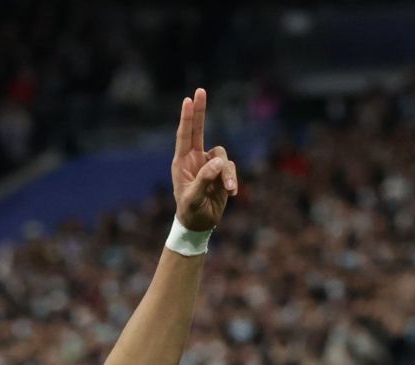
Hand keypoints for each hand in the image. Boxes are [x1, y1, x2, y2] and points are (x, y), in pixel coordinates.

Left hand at [171, 88, 237, 232]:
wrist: (199, 224)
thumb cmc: (190, 211)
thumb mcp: (194, 198)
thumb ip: (204, 179)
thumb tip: (218, 161)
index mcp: (182, 163)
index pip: (184, 136)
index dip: (187, 118)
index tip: (188, 100)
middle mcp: (195, 159)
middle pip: (199, 130)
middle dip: (200, 111)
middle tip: (200, 90)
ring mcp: (209, 164)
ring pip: (223, 156)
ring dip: (226, 173)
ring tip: (227, 189)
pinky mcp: (222, 172)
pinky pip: (231, 169)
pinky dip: (232, 180)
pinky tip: (231, 194)